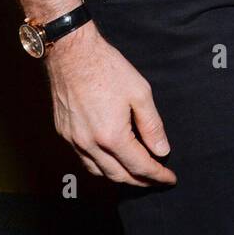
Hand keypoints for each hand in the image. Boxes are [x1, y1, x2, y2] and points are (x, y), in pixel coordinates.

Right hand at [46, 23, 176, 186]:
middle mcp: (90, 144)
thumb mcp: (140, 93)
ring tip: (136, 172)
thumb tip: (161, 150)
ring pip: (99, 172)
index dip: (157, 175)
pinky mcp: (64, 133)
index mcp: (112, 136)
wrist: (71, 53)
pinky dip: (100, 166)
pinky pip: (84, 160)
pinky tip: (110, 159)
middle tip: (156, 179)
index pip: (140, 166)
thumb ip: (152, 125)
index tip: (170, 178)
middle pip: (119, 175)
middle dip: (140, 181)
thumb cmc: (107, 69)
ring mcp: (74, 140)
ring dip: (119, 176)